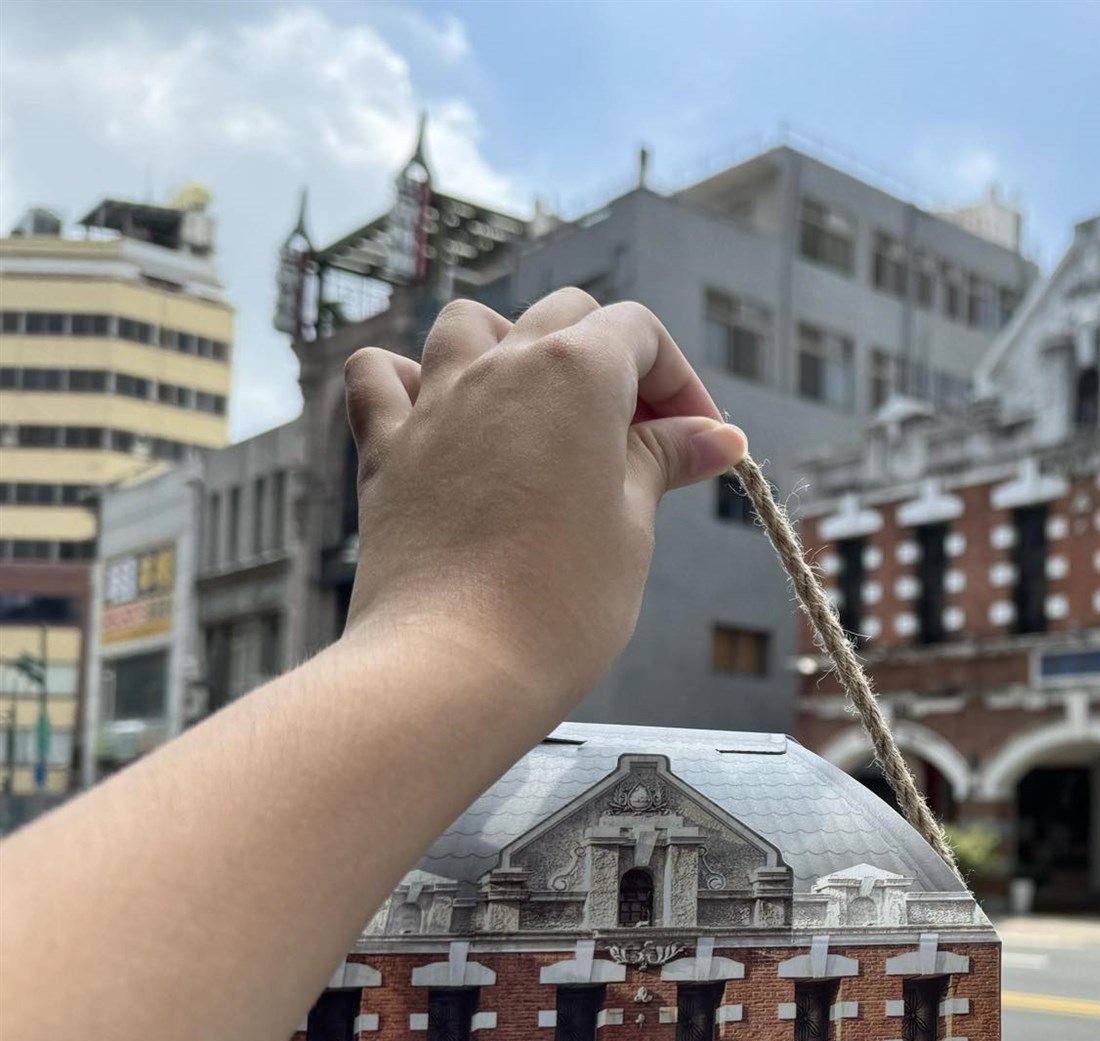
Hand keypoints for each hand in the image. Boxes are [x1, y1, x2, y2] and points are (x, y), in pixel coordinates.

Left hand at [340, 288, 746, 721]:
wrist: (456, 663)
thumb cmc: (562, 601)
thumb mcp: (634, 524)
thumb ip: (663, 461)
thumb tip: (716, 435)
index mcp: (576, 373)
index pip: (638, 332)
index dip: (679, 382)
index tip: (699, 443)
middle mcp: (501, 367)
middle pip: (565, 317)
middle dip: (614, 364)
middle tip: (643, 441)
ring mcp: (436, 402)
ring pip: (471, 324)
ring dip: (514, 347)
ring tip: (542, 411)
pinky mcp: (388, 448)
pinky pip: (381, 376)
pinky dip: (409, 378)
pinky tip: (439, 412)